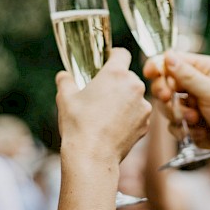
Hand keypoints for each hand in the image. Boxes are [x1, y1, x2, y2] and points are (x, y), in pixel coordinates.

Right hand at [56, 48, 151, 170]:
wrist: (92, 156)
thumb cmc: (78, 124)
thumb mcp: (65, 98)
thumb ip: (65, 81)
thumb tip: (63, 75)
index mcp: (116, 74)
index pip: (121, 54)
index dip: (113, 56)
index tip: (107, 61)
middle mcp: (134, 86)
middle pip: (128, 76)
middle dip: (116, 82)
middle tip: (100, 94)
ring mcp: (143, 106)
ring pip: (134, 96)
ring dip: (124, 100)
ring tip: (106, 114)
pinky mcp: (146, 123)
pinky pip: (138, 113)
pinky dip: (129, 117)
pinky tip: (114, 126)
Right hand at [143, 50, 209, 179]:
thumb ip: (188, 76)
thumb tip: (167, 55)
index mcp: (206, 70)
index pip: (174, 61)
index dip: (160, 67)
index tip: (151, 74)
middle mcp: (198, 85)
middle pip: (166, 84)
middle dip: (167, 95)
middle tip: (170, 99)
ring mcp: (194, 106)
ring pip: (168, 107)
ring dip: (178, 116)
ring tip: (196, 121)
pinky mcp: (192, 126)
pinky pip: (174, 126)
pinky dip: (183, 131)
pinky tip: (200, 134)